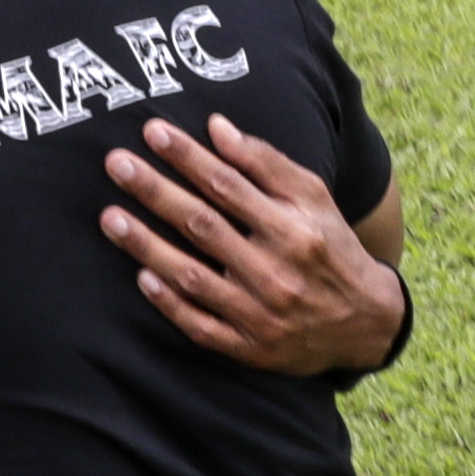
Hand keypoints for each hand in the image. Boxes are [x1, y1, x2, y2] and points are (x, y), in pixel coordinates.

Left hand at [99, 114, 406, 379]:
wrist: (364, 323)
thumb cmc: (330, 246)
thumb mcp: (313, 198)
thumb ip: (265, 163)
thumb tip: (216, 127)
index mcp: (293, 229)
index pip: (229, 186)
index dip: (188, 157)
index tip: (153, 132)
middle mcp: (275, 271)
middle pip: (203, 226)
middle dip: (156, 192)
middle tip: (115, 164)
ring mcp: (259, 314)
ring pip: (193, 277)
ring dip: (147, 246)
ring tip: (109, 218)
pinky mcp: (249, 347)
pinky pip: (200, 326)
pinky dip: (170, 303)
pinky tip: (141, 277)